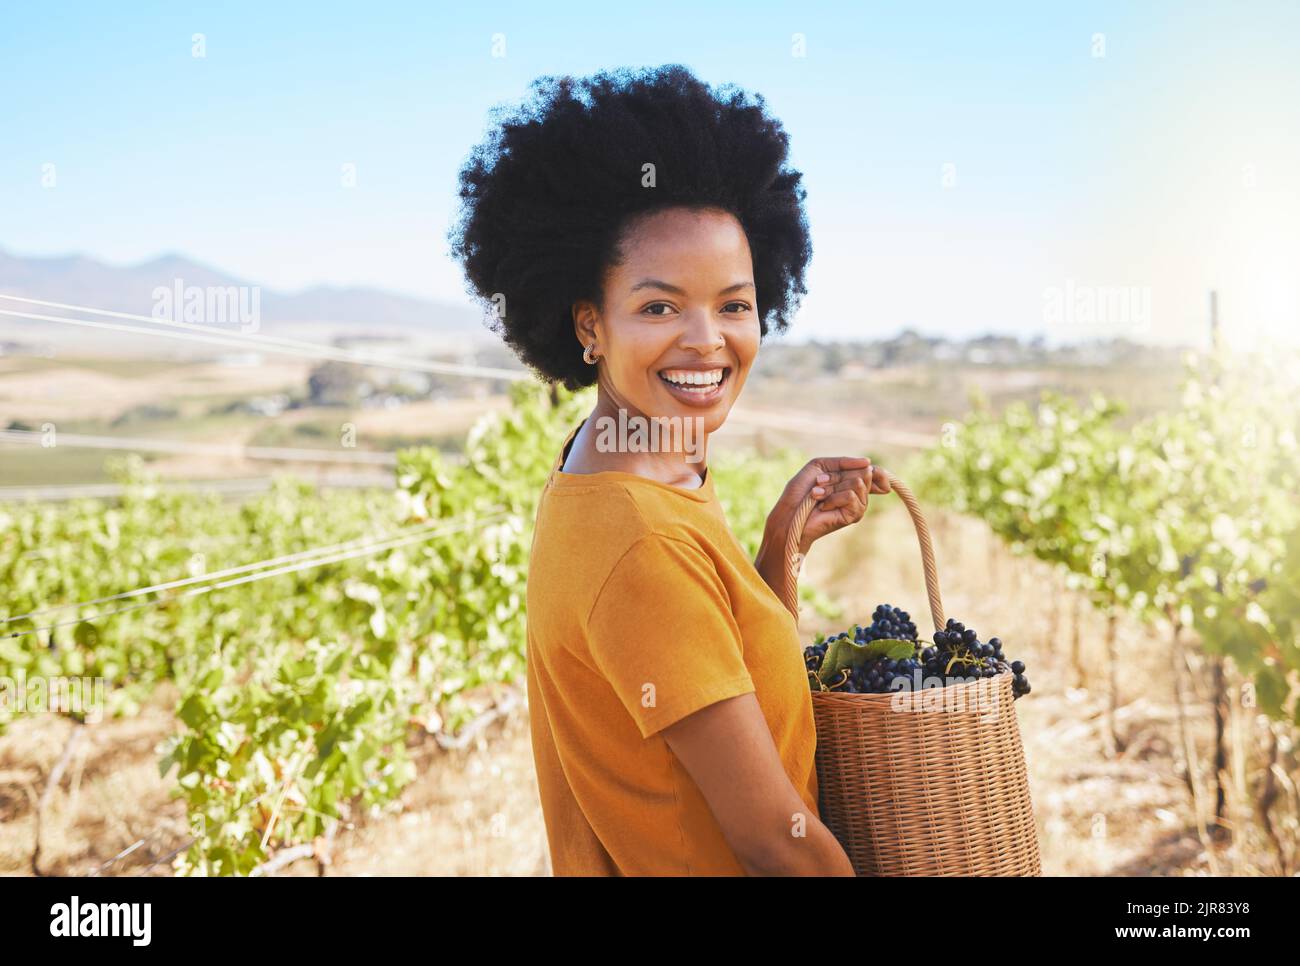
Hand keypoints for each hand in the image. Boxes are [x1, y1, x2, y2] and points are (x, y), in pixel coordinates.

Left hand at [770, 456, 890, 555]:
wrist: (790, 511)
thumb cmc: (801, 490)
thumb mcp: (820, 466)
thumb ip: (844, 462)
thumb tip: (868, 462)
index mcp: (852, 480)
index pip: (876, 472)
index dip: (878, 470)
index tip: (868, 466)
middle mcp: (859, 494)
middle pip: (864, 472)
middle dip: (838, 474)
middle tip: (820, 482)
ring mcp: (859, 505)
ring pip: (857, 483)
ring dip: (832, 486)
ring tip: (817, 495)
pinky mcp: (855, 515)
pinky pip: (850, 496)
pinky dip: (833, 497)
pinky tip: (823, 505)